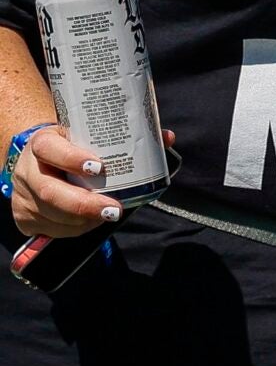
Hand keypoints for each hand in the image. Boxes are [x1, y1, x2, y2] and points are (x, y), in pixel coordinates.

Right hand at [10, 127, 125, 236]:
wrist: (40, 160)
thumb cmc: (70, 148)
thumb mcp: (84, 135)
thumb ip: (118, 138)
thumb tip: (162, 138)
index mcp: (41, 142)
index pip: (50, 149)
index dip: (72, 159)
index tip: (99, 167)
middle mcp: (27, 170)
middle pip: (51, 192)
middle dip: (85, 204)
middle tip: (114, 209)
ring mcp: (22, 196)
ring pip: (54, 215)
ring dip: (86, 220)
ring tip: (108, 214)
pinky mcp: (23, 217)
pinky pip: (52, 230)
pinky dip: (77, 228)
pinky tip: (92, 220)